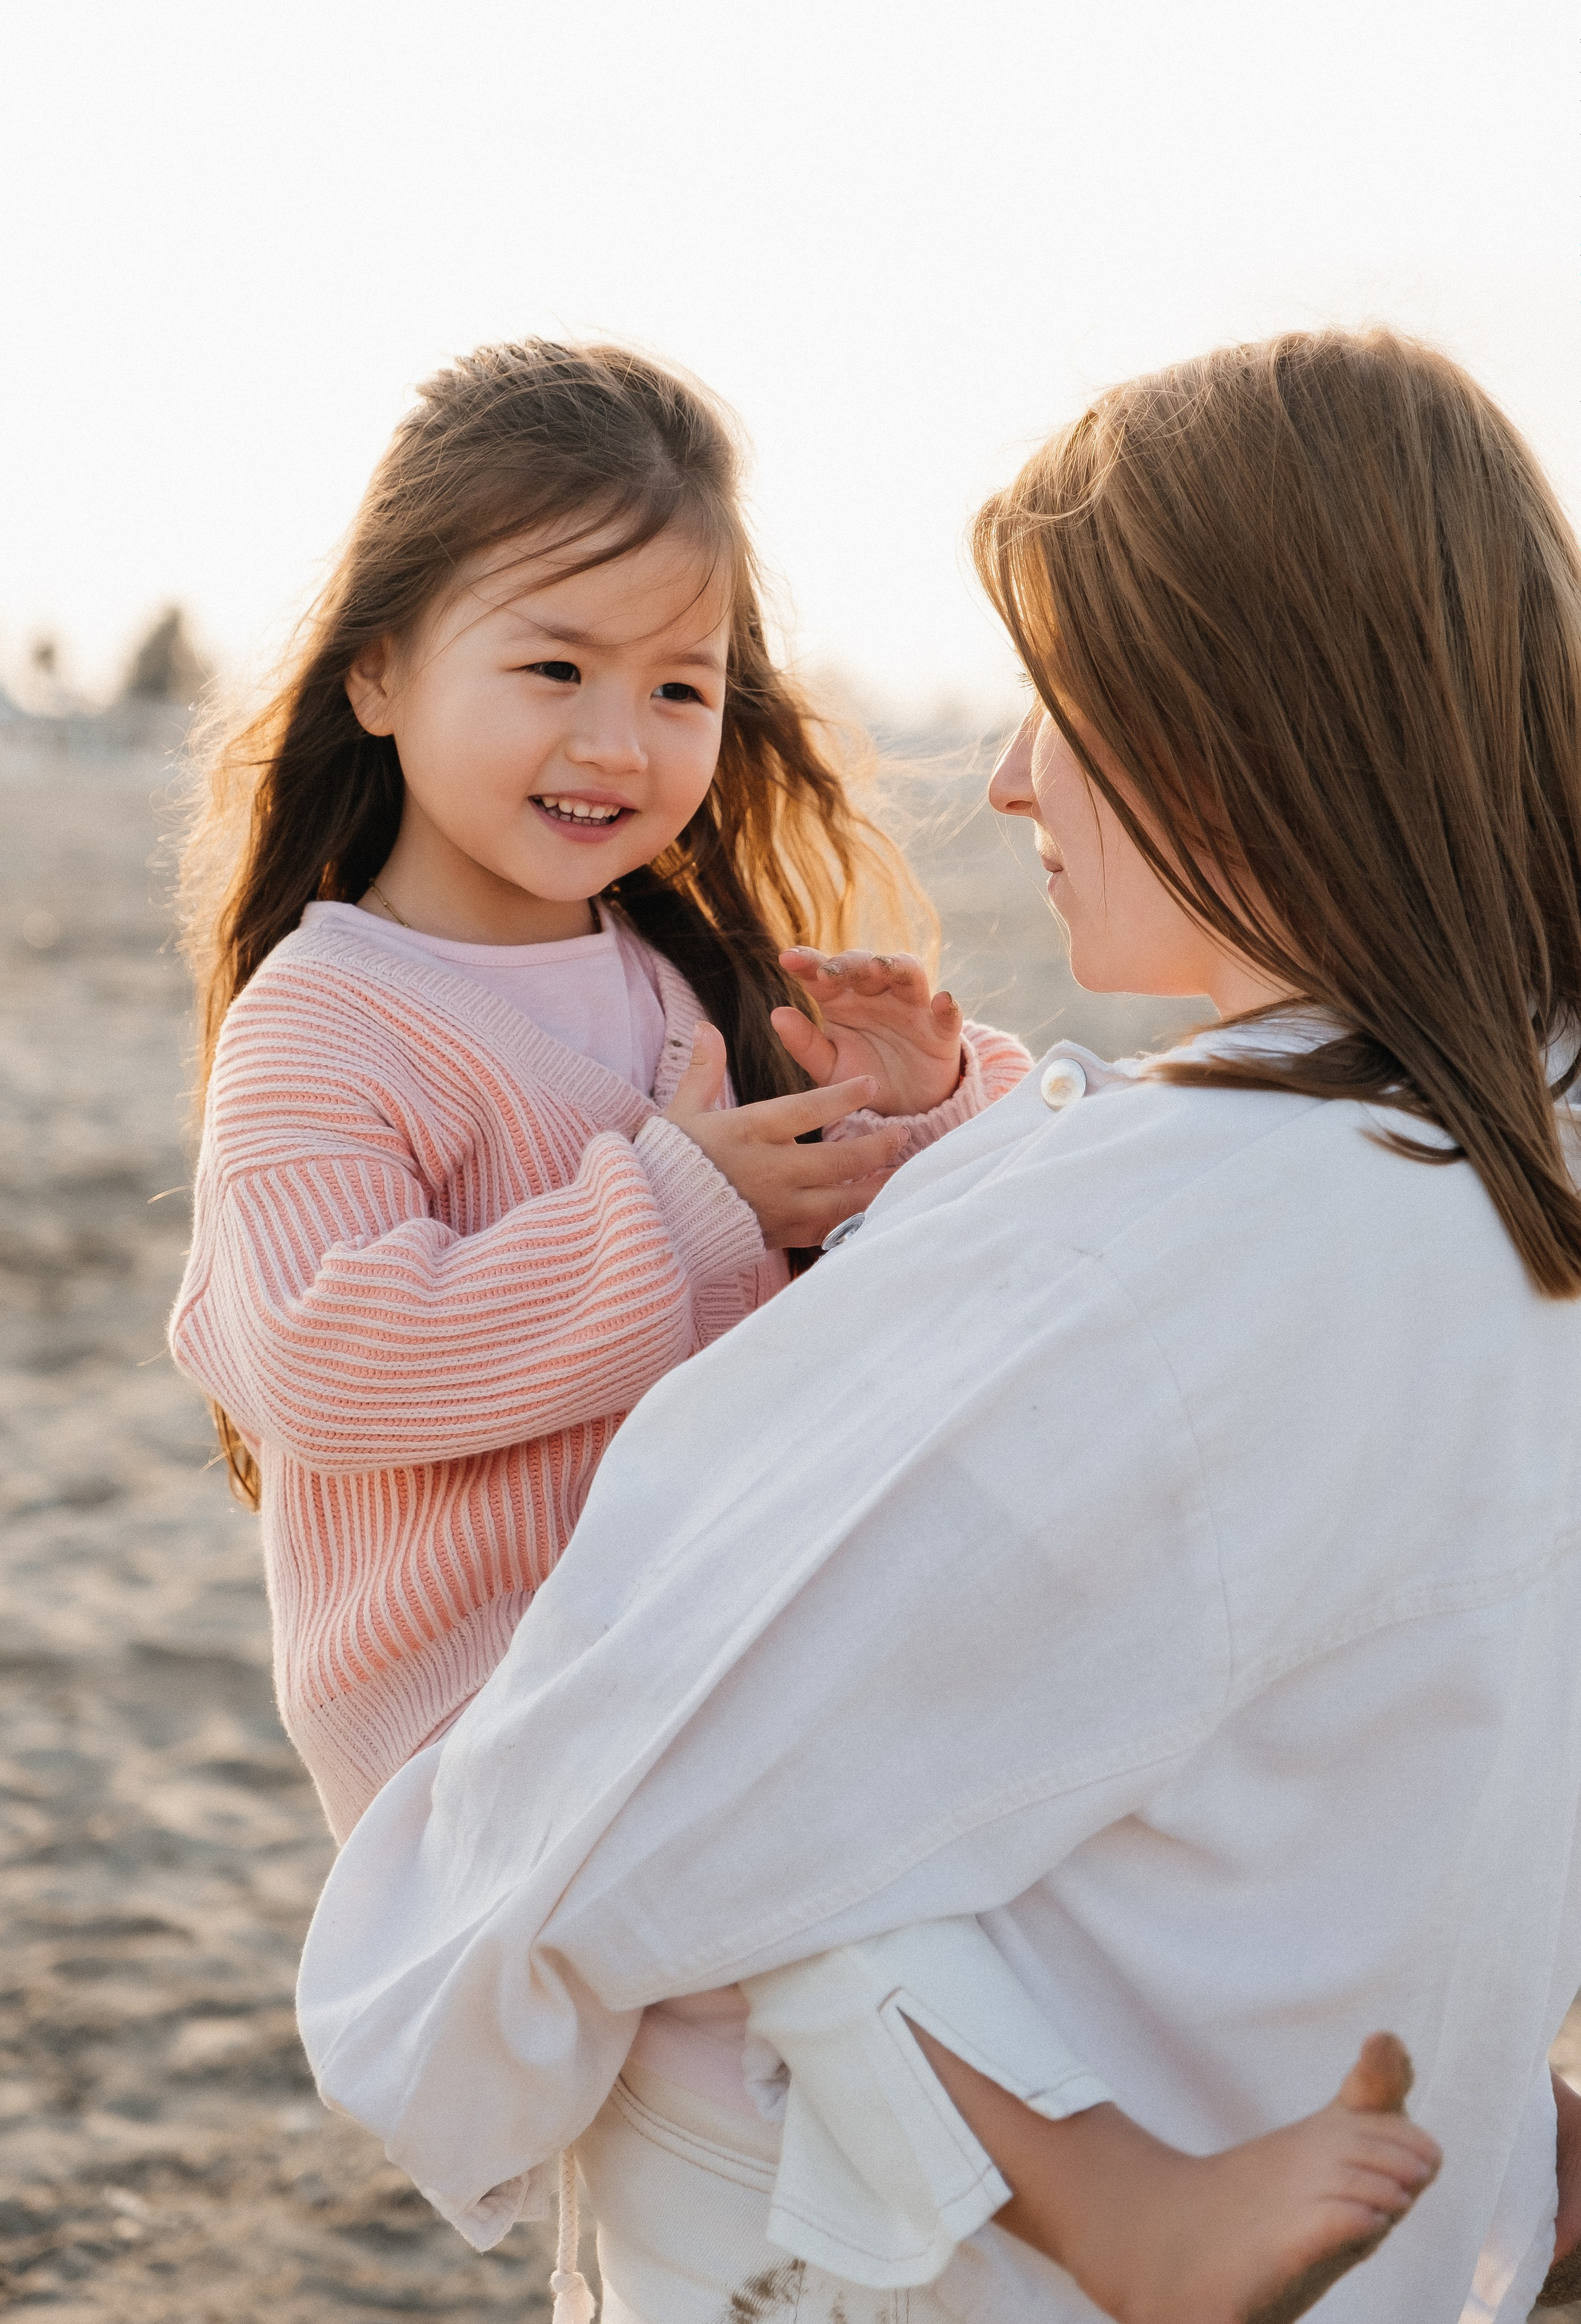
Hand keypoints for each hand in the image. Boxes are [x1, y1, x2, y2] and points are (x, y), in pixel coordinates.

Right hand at [663, 1023, 903, 1250]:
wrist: (649, 1225)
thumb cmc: (666, 1162)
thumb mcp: (680, 1113)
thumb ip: (702, 1071)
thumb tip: (704, 1026)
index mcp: (745, 1134)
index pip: (803, 1111)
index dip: (841, 1097)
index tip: (872, 1084)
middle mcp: (767, 1173)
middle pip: (836, 1161)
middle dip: (875, 1148)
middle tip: (902, 1133)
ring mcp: (777, 1210)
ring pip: (841, 1202)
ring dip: (877, 1188)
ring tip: (905, 1176)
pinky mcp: (780, 1237)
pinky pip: (829, 1232)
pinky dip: (857, 1222)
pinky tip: (881, 1212)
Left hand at [773, 949, 963, 1116]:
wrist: (903, 1109)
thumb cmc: (861, 1077)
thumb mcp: (828, 1068)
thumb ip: (805, 1044)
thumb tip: (777, 1014)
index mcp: (843, 1000)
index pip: (823, 973)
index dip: (806, 962)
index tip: (786, 959)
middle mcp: (877, 995)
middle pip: (864, 966)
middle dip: (848, 964)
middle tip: (828, 972)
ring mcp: (912, 1008)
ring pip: (908, 974)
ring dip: (894, 966)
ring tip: (879, 967)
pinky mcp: (941, 1030)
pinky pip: (948, 1014)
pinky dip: (947, 1006)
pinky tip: (942, 1001)